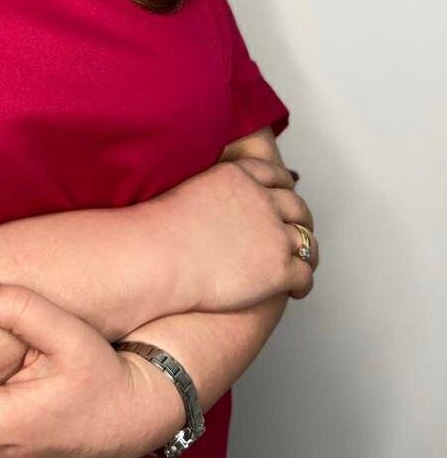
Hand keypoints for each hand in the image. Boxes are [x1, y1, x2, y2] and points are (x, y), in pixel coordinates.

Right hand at [146, 156, 319, 314]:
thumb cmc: (162, 229)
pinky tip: (296, 291)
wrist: (160, 256)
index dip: (284, 187)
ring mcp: (274, 235)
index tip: (285, 196)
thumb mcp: (189, 189)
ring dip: (307, 252)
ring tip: (300, 263)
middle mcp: (262, 200)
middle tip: (298, 231)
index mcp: (239, 177)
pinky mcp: (278, 269)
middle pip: (297, 206)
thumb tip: (212, 202)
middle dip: (301, 219)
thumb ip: (211, 188)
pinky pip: (304, 275)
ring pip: (306, 241)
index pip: (274, 175)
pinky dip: (303, 284)